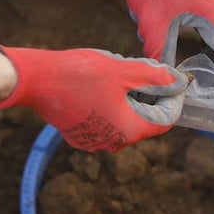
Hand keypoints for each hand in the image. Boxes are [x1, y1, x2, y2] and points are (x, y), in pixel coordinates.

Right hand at [0, 46, 186, 151]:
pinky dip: (109, 105)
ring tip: (117, 74)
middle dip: (148, 96)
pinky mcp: (78, 135)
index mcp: (129, 131)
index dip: (172, 99)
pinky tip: (99, 84)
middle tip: (140, 70)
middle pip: (145, 120)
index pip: (165, 121)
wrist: (36, 80)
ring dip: (128, 98)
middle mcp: (113, 143)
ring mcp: (93, 141)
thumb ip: (154, 77)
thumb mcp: (123, 70)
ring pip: (124, 119)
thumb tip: (177, 81)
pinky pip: (104, 121)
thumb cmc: (79, 74)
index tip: (171, 78)